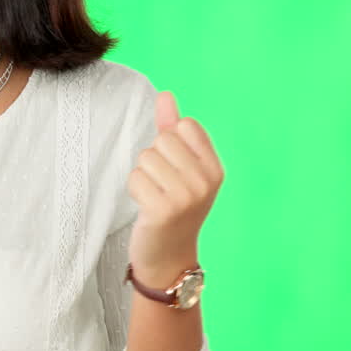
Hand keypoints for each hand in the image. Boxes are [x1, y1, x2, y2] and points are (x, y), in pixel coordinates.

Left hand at [126, 91, 224, 285]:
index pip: (185, 126)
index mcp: (215, 168)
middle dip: (154, 160)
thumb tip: (165, 95)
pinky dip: (135, 191)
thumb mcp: (181, 166)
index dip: (170, 142)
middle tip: (162, 186)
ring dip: (143, 176)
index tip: (175, 168)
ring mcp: (187, 196)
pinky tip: (147, 207)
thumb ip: (172, 128)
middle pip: (162, 139)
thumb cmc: (173, 205)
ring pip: (145, 158)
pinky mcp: (164, 209)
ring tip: (155, 196)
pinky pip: (135, 178)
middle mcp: (206, 181)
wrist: (169, 255)